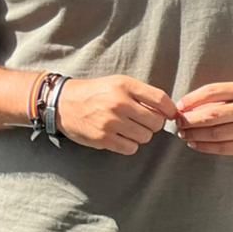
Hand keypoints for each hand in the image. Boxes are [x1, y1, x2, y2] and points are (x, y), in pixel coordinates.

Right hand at [53, 76, 176, 154]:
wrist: (62, 103)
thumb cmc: (94, 93)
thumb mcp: (117, 83)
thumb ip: (141, 93)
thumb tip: (168, 111)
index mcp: (124, 86)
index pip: (161, 100)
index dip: (170, 110)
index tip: (168, 115)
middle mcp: (119, 102)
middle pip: (156, 122)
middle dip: (152, 124)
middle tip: (140, 121)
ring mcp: (111, 122)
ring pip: (145, 137)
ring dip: (140, 135)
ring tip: (126, 128)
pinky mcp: (103, 138)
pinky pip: (131, 148)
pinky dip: (128, 145)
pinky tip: (118, 136)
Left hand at [177, 81, 232, 157]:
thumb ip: (218, 95)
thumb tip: (185, 106)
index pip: (212, 92)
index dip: (191, 100)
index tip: (178, 107)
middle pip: (212, 115)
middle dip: (189, 121)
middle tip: (177, 123)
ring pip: (217, 134)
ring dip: (195, 135)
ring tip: (183, 134)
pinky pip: (226, 149)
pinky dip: (206, 147)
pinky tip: (195, 144)